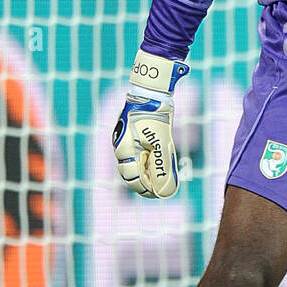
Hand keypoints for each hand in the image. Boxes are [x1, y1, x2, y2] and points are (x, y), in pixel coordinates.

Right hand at [112, 49, 189, 197]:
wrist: (152, 93)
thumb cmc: (156, 116)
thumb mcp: (162, 142)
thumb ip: (162, 167)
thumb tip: (165, 191)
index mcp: (125, 149)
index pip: (132, 179)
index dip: (145, 189)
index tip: (160, 194)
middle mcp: (121, 147)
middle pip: (130, 174)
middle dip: (146, 184)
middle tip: (162, 189)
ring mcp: (124, 142)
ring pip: (134, 165)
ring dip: (148, 173)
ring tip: (163, 177)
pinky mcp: (131, 137)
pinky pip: (137, 155)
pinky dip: (148, 162)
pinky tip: (158, 162)